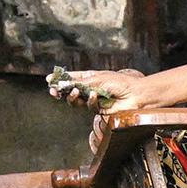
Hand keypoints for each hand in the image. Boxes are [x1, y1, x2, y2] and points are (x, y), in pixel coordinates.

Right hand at [49, 68, 165, 113]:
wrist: (136, 95)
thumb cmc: (120, 83)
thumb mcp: (98, 79)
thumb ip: (80, 83)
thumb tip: (64, 84)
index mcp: (90, 77)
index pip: (72, 78)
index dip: (60, 79)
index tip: (49, 79)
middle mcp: (89, 89)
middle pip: (69, 91)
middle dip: (61, 91)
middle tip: (54, 91)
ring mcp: (93, 100)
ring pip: (76, 101)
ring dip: (73, 96)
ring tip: (75, 91)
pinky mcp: (98, 110)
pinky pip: (88, 106)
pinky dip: (90, 100)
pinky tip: (95, 95)